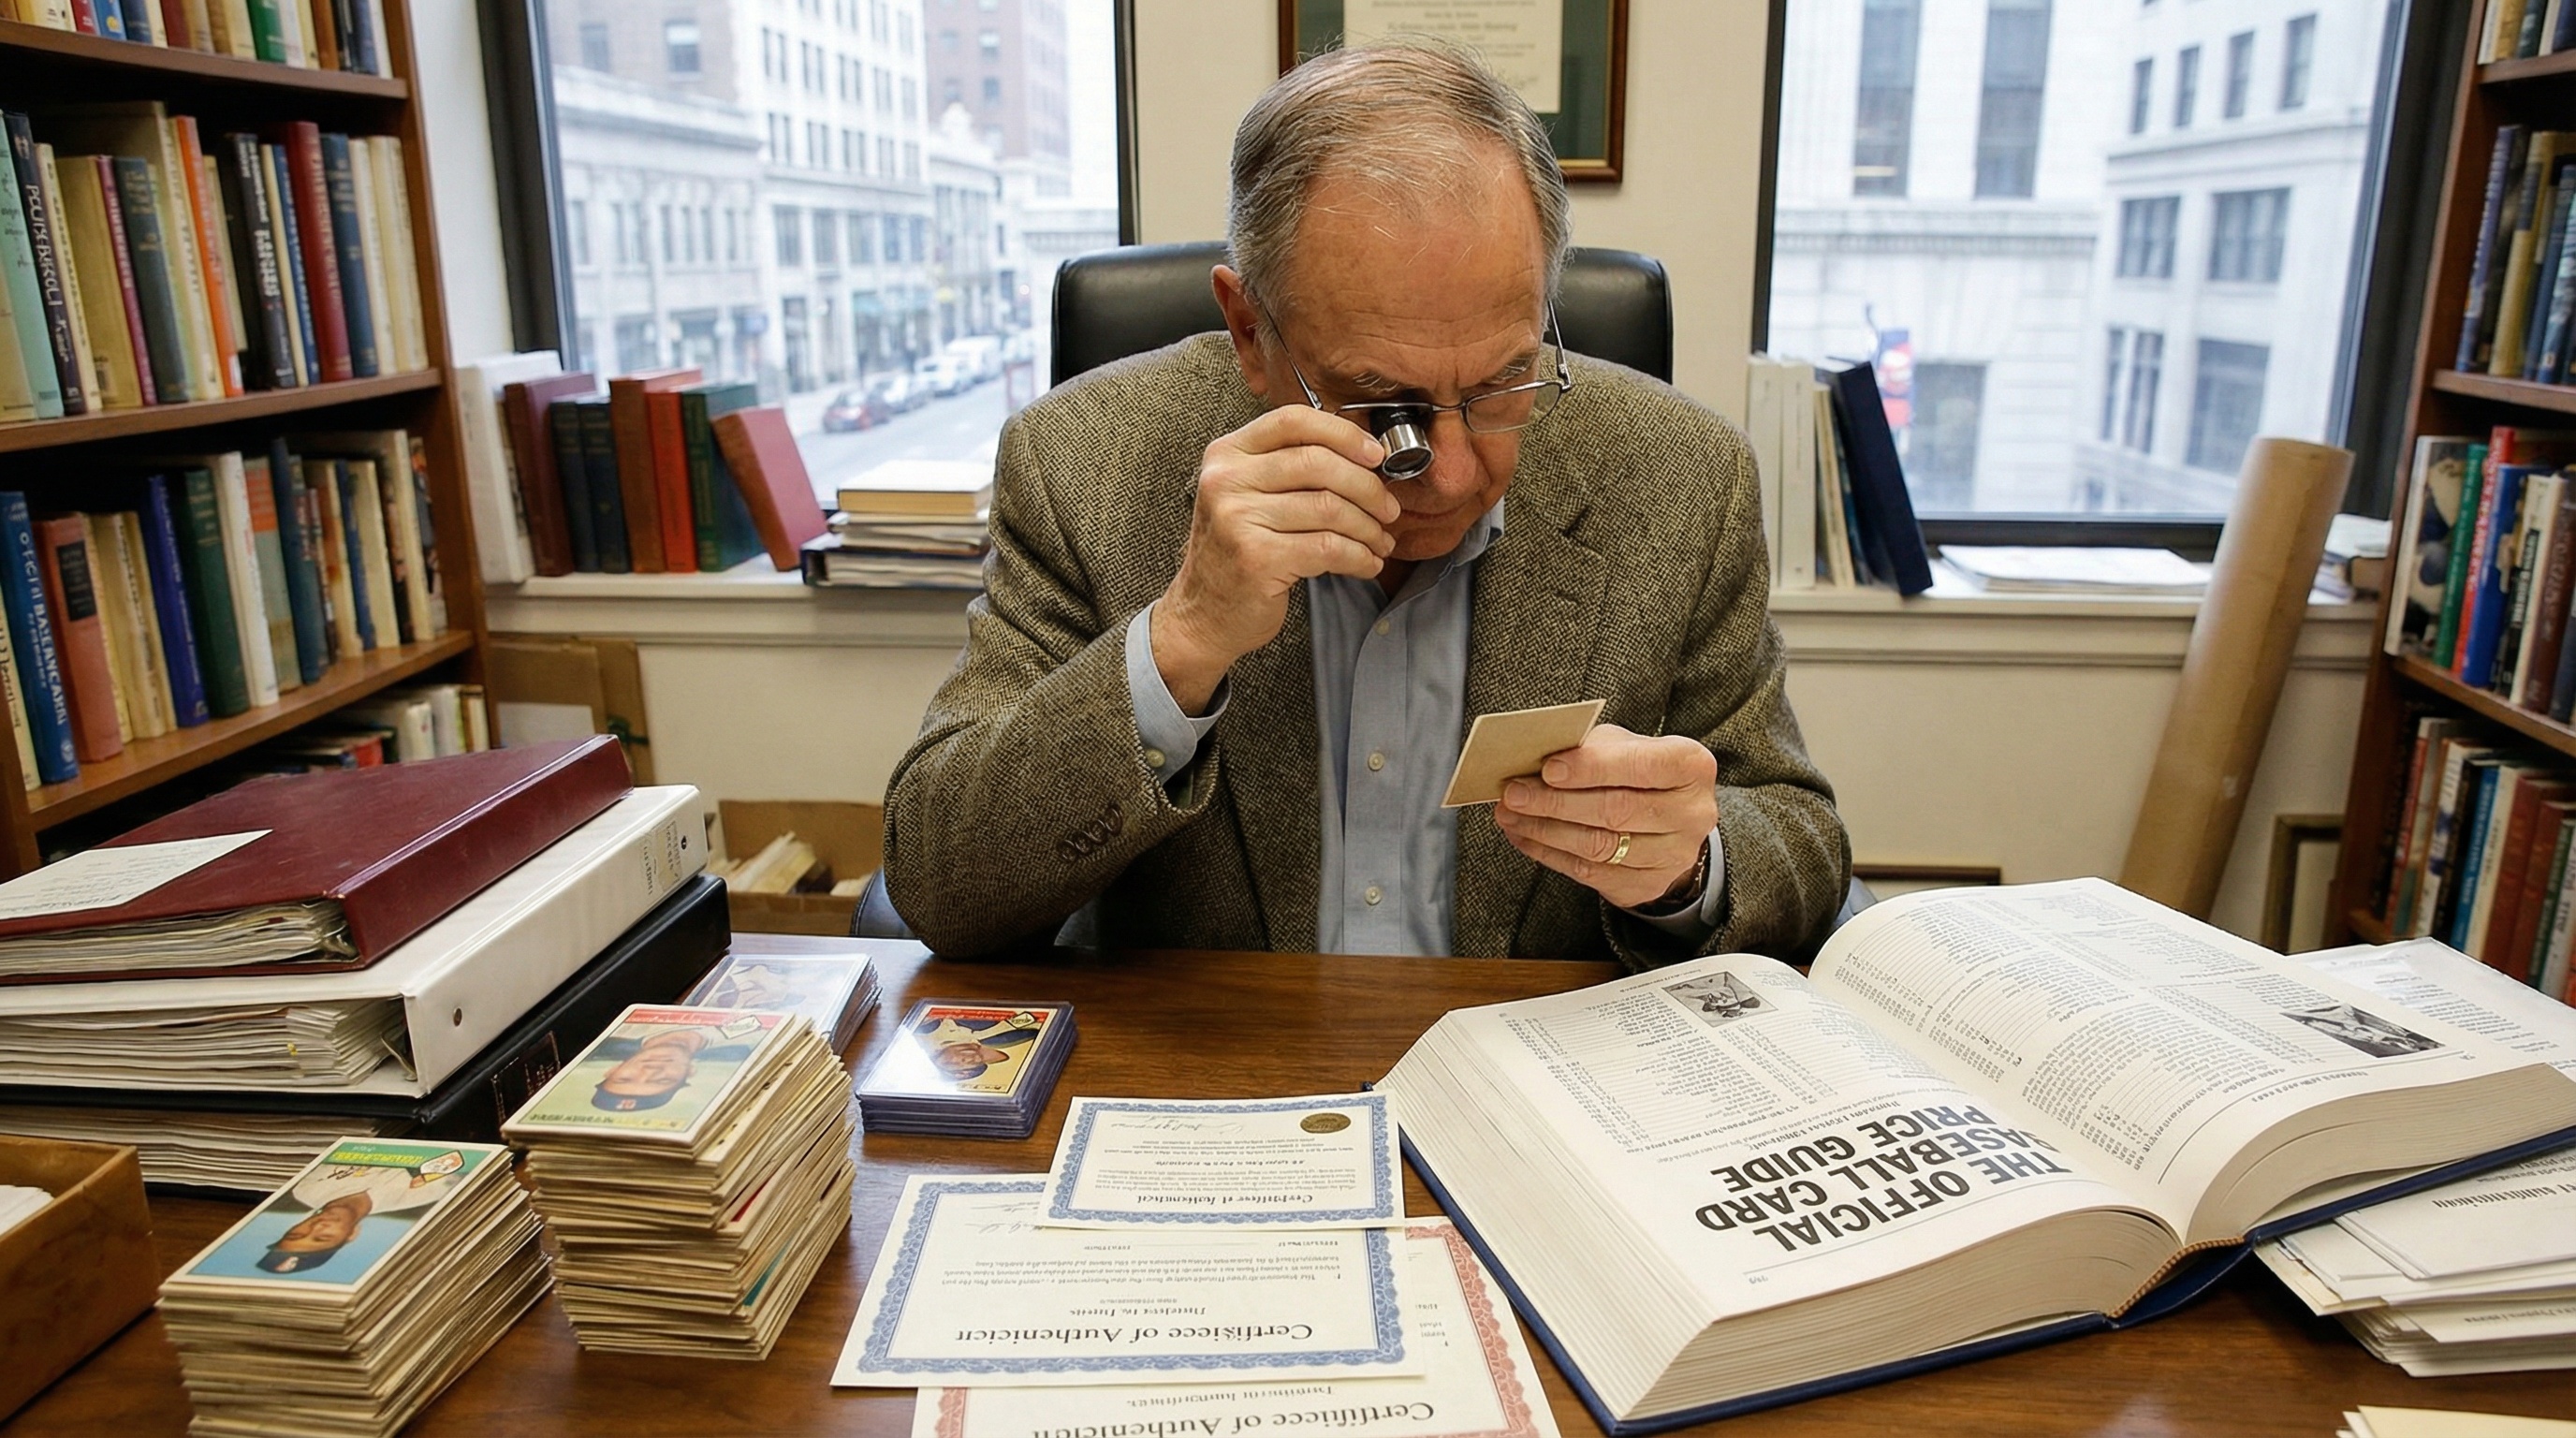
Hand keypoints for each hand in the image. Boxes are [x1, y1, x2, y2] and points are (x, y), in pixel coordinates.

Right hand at [1153, 407, 1400, 712]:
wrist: (1203, 614)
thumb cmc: (1237, 552)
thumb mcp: (1248, 496)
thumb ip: (1288, 468)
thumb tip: (1363, 456)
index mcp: (1226, 454)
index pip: (1292, 420)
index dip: (1343, 433)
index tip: (1376, 454)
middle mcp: (1226, 480)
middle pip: (1317, 462)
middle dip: (1367, 487)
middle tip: (1388, 509)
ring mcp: (1238, 519)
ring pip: (1329, 507)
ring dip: (1368, 527)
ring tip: (1380, 542)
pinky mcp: (1257, 558)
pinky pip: (1329, 548)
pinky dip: (1359, 557)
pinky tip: (1366, 563)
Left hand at [1496, 723, 1719, 910]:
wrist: (1669, 819)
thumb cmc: (1637, 772)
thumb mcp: (1624, 746)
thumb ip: (1588, 748)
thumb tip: (1533, 758)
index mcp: (1691, 767)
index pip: (1640, 766)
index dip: (1592, 768)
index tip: (1549, 768)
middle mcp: (1692, 814)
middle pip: (1616, 811)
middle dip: (1556, 802)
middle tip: (1514, 793)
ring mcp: (1673, 855)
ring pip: (1599, 846)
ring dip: (1545, 830)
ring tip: (1510, 814)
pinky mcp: (1648, 885)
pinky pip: (1590, 873)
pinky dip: (1549, 853)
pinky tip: (1524, 835)